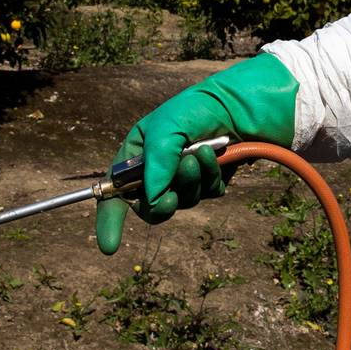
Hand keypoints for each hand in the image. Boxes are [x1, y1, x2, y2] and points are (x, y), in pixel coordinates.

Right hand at [95, 51, 297, 254]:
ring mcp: (185, 175)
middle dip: (162, 204)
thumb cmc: (197, 108)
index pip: (115, 190)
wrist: (241, 103)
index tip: (110, 246)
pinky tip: (216, 157)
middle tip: (172, 196)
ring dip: (191, 182)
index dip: (110, 219)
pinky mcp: (210, 179)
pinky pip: (206, 195)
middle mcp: (158, 167)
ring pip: (182, 201)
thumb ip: (156, 165)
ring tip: (201, 155)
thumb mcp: (166, 129)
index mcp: (138, 152)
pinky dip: (210, 179)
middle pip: (149, 206)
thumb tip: (154, 200)